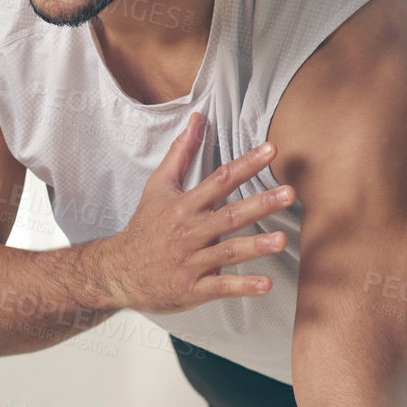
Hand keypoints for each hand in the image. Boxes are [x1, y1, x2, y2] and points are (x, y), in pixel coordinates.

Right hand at [94, 113, 294, 313]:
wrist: (118, 271)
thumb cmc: (145, 227)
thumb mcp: (158, 186)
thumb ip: (180, 153)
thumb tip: (197, 119)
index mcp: (184, 206)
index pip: (220, 180)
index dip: (246, 164)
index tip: (271, 151)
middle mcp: (189, 232)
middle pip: (228, 216)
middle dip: (259, 205)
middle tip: (288, 194)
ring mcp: (190, 261)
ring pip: (227, 252)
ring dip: (255, 246)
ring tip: (281, 240)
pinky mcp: (191, 288)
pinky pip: (220, 287)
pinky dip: (242, 287)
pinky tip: (265, 284)